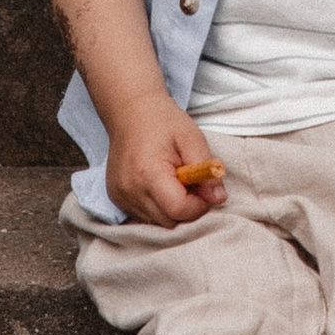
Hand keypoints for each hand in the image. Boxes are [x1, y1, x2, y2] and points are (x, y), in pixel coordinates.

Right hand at [107, 95, 229, 226]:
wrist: (130, 111)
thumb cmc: (162, 122)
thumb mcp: (192, 137)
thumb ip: (206, 169)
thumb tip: (218, 198)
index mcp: (148, 174)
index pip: (179, 210)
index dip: (198, 205)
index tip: (203, 188)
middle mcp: (130, 190)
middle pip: (169, 222)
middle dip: (187, 209)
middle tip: (190, 184)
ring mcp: (120, 197)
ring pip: (157, 223)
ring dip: (172, 210)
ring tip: (174, 182)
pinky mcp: (116, 199)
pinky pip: (144, 216)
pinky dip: (157, 208)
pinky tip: (160, 186)